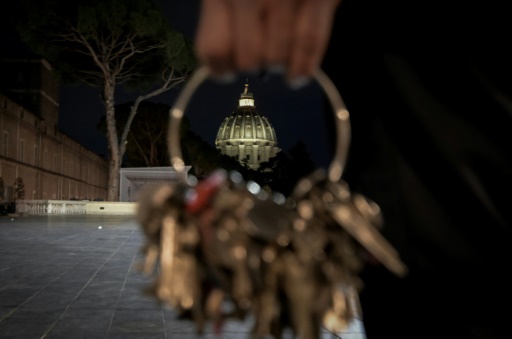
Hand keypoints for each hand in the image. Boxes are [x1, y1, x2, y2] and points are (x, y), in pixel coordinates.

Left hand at [195, 0, 340, 86]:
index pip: (214, 49)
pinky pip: (310, 42)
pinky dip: (305, 66)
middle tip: (260, 65)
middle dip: (253, 68)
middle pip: (248, 58)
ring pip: (278, 56)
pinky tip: (300, 75)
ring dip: (281, 71)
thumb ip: (221, 9)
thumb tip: (222, 55)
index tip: (226, 73)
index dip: (220, 69)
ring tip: (286, 75)